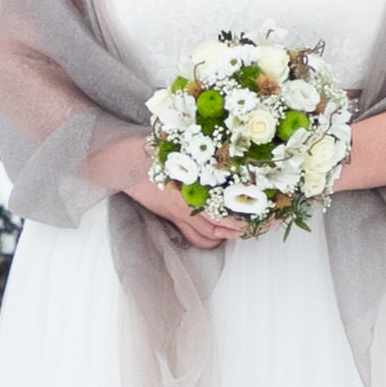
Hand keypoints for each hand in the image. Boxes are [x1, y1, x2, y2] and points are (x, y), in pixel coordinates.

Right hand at [112, 159, 243, 247]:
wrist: (128, 165)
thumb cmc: (155, 152)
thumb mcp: (181, 150)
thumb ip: (205, 154)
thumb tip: (232, 147)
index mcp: (192, 188)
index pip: (220, 213)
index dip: (238, 220)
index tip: (256, 216)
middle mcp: (187, 204)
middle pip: (218, 228)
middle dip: (236, 231)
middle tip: (252, 225)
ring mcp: (179, 213)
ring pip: (206, 236)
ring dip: (223, 237)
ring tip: (236, 231)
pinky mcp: (172, 217)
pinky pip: (192, 236)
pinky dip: (207, 239)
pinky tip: (217, 233)